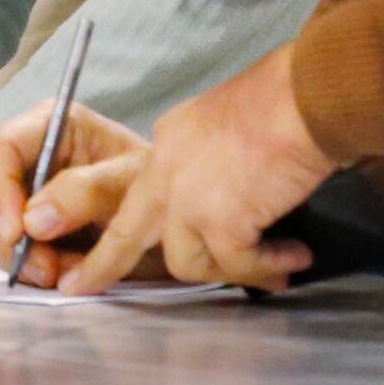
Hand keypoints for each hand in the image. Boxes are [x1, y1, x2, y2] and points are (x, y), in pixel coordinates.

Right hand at [0, 99, 145, 264]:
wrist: (171, 221)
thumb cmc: (157, 189)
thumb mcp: (133, 183)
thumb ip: (87, 193)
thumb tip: (32, 221)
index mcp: (50, 126)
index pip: (0, 147)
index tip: (17, 234)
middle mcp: (26, 153)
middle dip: (8, 237)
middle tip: (48, 270)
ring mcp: (19, 189)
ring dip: (20, 259)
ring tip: (66, 271)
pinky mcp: (21, 223)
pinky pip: (3, 250)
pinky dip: (27, 268)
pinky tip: (63, 272)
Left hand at [28, 46, 335, 294]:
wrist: (304, 97)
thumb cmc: (283, 98)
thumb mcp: (227, 120)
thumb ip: (210, 155)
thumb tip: (228, 188)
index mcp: (168, 142)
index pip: (140, 194)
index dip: (139, 224)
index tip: (120, 246)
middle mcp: (165, 169)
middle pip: (125, 231)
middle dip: (101, 265)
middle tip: (79, 288)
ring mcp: (186, 198)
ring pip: (186, 262)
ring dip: (230, 271)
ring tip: (274, 270)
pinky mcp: (219, 222)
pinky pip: (237, 265)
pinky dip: (267, 268)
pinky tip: (295, 259)